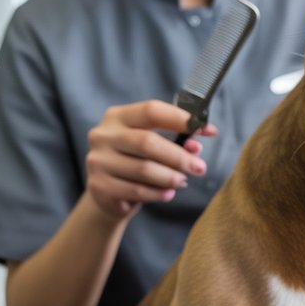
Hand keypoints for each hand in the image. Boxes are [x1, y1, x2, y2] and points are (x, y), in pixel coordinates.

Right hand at [85, 100, 217, 221]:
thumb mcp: (153, 147)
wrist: (107, 194)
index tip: (206, 129)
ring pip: (143, 169)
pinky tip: (168, 194)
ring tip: (182, 181)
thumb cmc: (135, 162)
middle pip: (147, 142)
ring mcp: (98, 160)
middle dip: (178, 156)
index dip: (181, 119)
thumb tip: (195, 148)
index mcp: (117, 116)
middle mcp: (103, 135)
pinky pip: (136, 190)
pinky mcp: (99, 185)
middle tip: (199, 167)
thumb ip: (174, 142)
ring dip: (170, 177)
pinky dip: (157, 193)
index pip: (151, 111)